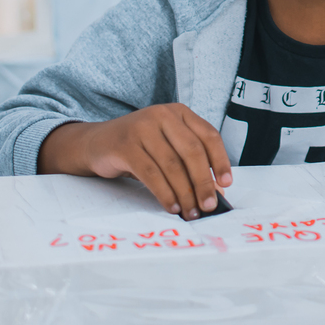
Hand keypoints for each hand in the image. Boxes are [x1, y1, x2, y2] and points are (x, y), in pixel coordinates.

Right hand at [37, 103, 232, 219]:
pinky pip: (151, 173)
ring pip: (172, 165)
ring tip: (191, 211)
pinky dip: (164, 193)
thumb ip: (190, 163)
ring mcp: (142, 128)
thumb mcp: (168, 146)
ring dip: (184, 193)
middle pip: (192, 151)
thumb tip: (217, 192)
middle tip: (209, 205)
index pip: (208, 135)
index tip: (226, 183)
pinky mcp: (125, 145)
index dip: (220, 160)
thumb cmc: (141, 147)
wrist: (98, 142)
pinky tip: (171, 206)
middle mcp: (162, 115)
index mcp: (179, 113)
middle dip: (203, 182)